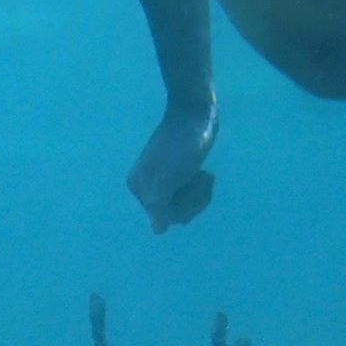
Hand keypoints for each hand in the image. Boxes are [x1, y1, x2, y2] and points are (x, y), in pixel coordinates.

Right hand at [128, 101, 216, 229]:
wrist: (195, 115)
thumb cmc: (182, 146)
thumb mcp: (170, 176)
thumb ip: (160, 204)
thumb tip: (158, 230)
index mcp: (140, 187)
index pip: (163, 218)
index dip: (181, 206)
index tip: (187, 183)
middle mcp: (148, 187)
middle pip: (175, 215)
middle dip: (193, 199)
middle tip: (200, 176)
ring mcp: (164, 181)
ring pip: (185, 207)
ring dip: (200, 194)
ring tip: (205, 175)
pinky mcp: (179, 175)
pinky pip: (190, 196)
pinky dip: (201, 188)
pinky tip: (204, 173)